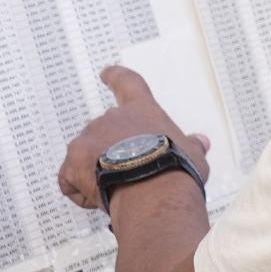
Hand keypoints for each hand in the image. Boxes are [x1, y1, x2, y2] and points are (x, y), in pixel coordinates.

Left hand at [56, 65, 211, 213]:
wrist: (155, 192)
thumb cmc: (175, 170)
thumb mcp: (192, 153)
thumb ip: (191, 144)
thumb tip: (200, 142)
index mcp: (142, 110)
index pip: (127, 83)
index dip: (116, 77)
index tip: (106, 73)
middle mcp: (112, 118)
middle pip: (104, 130)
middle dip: (110, 151)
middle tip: (130, 174)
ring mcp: (89, 138)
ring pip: (85, 155)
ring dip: (95, 171)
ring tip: (119, 189)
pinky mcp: (73, 162)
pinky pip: (69, 178)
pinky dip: (80, 190)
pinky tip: (99, 199)